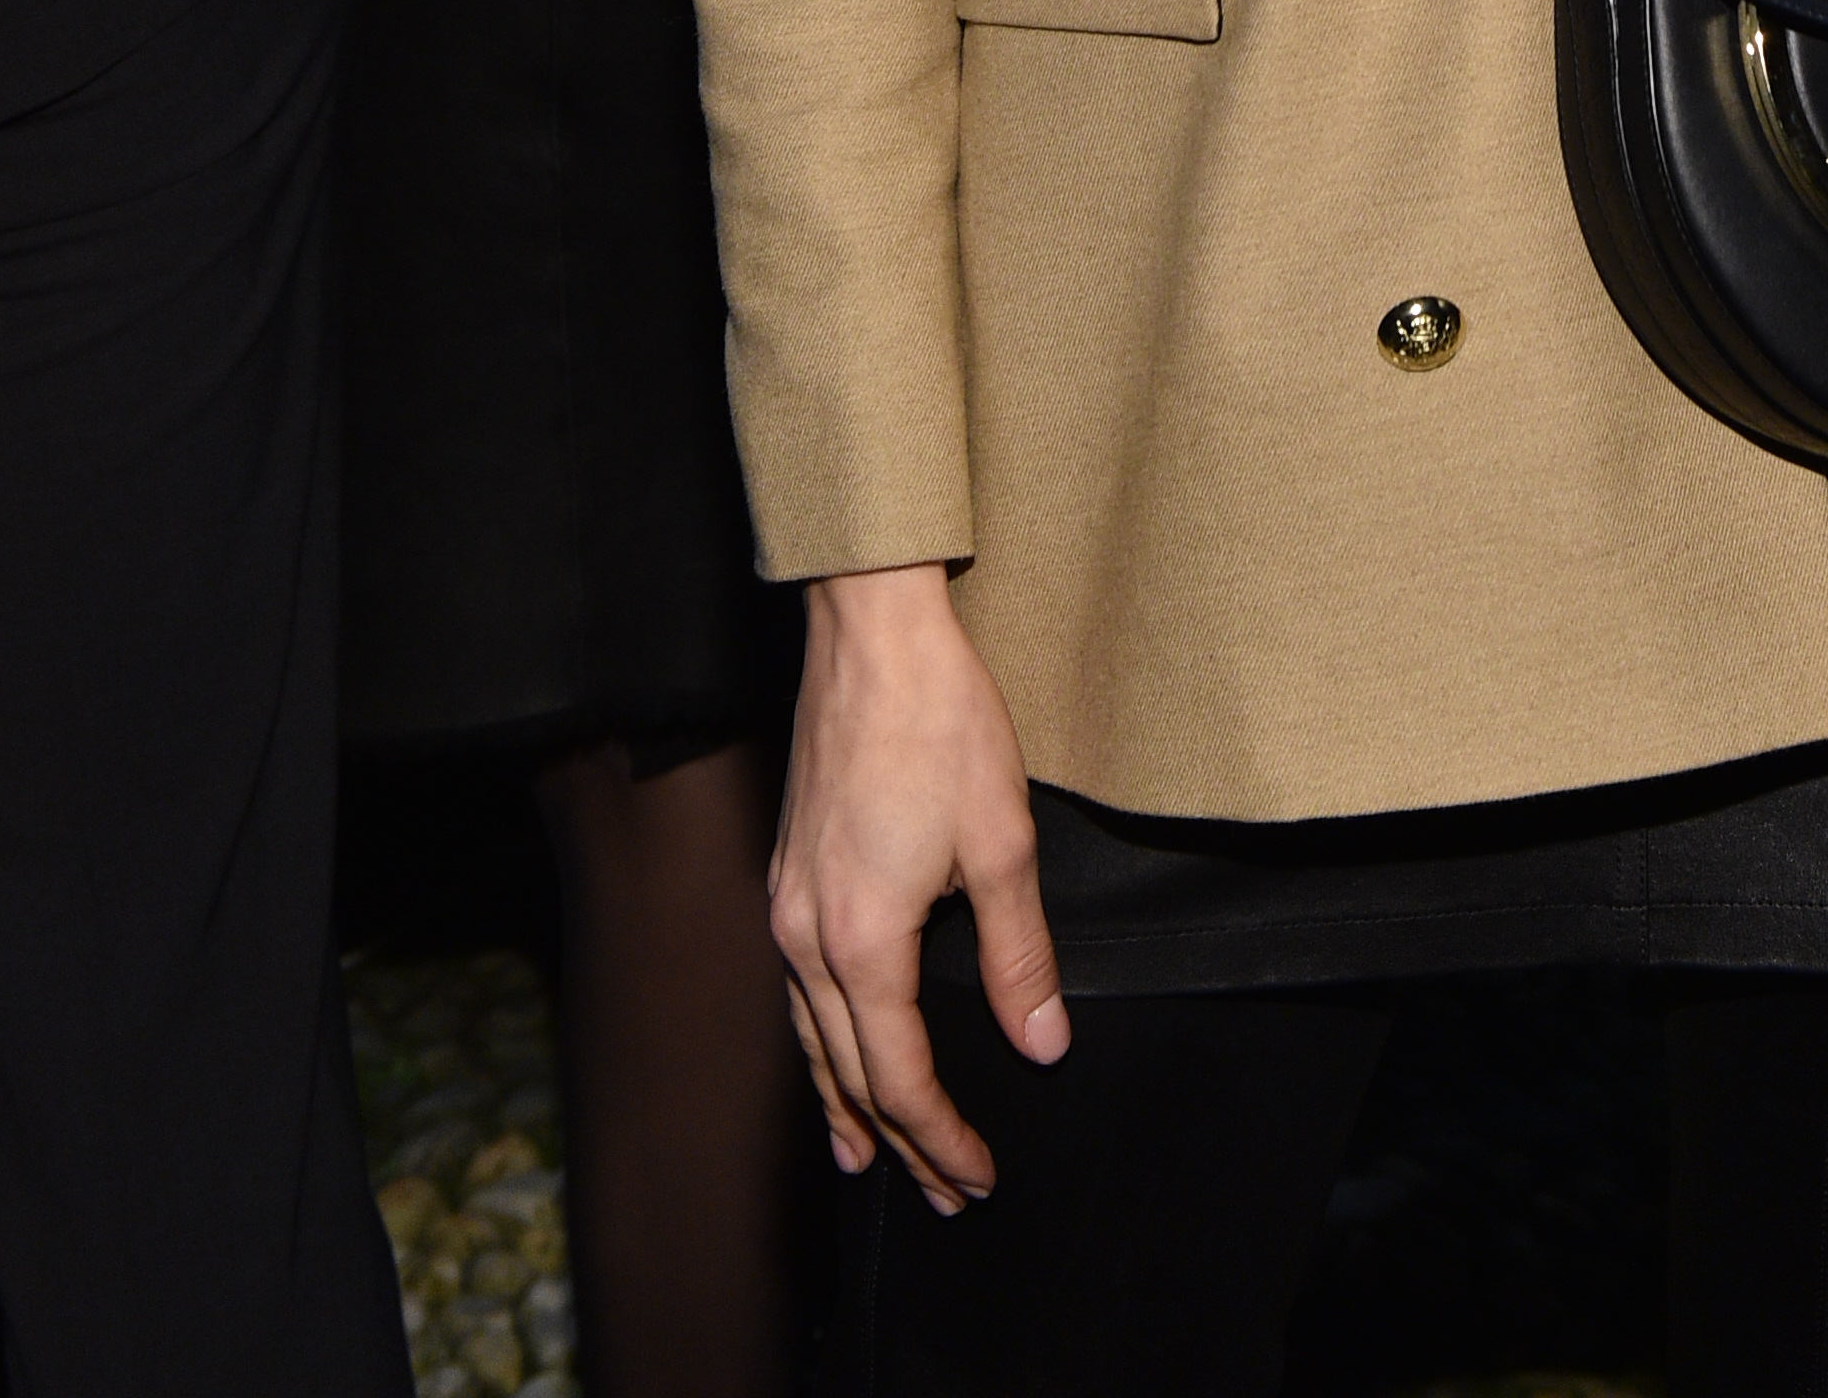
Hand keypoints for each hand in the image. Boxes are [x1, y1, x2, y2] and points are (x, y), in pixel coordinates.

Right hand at [769, 566, 1064, 1211]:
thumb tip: (1041, 1044)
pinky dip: (822, 1042)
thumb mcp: (1001, 843)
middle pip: (849, 1073)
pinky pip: (798, 991)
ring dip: (847, 1101)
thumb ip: (1019, 957)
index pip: (898, 1078)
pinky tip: (836, 1046)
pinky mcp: (786, 874)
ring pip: (811, 1037)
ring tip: (866, 1153)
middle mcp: (806, 937)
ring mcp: (786, 905)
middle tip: (940, 1192)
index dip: (940, 1137)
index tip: (977, 1176)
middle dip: (896, 1140)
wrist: (871, 635)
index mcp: (861, 942)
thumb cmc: (938, 724)